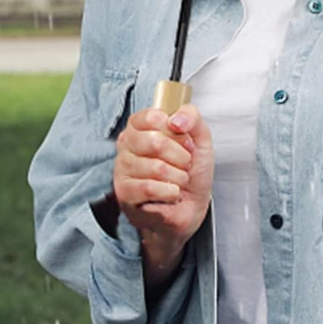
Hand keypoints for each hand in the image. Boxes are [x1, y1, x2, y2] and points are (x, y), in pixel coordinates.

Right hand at [113, 103, 213, 257]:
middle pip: (154, 141)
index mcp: (141, 126)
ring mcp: (122, 169)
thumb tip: (175, 120)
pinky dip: (171, 192)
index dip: (176, 131)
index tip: (186, 141)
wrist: (190, 207)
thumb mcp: (200, 138)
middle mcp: (126, 144)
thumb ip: (192, 117)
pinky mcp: (124, 193)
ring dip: (178, 177)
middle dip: (181, 157)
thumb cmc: (192, 170)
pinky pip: (150, 188)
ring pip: (156, 168)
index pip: (151, 117)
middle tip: (185, 165)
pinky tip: (172, 193)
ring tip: (178, 181)